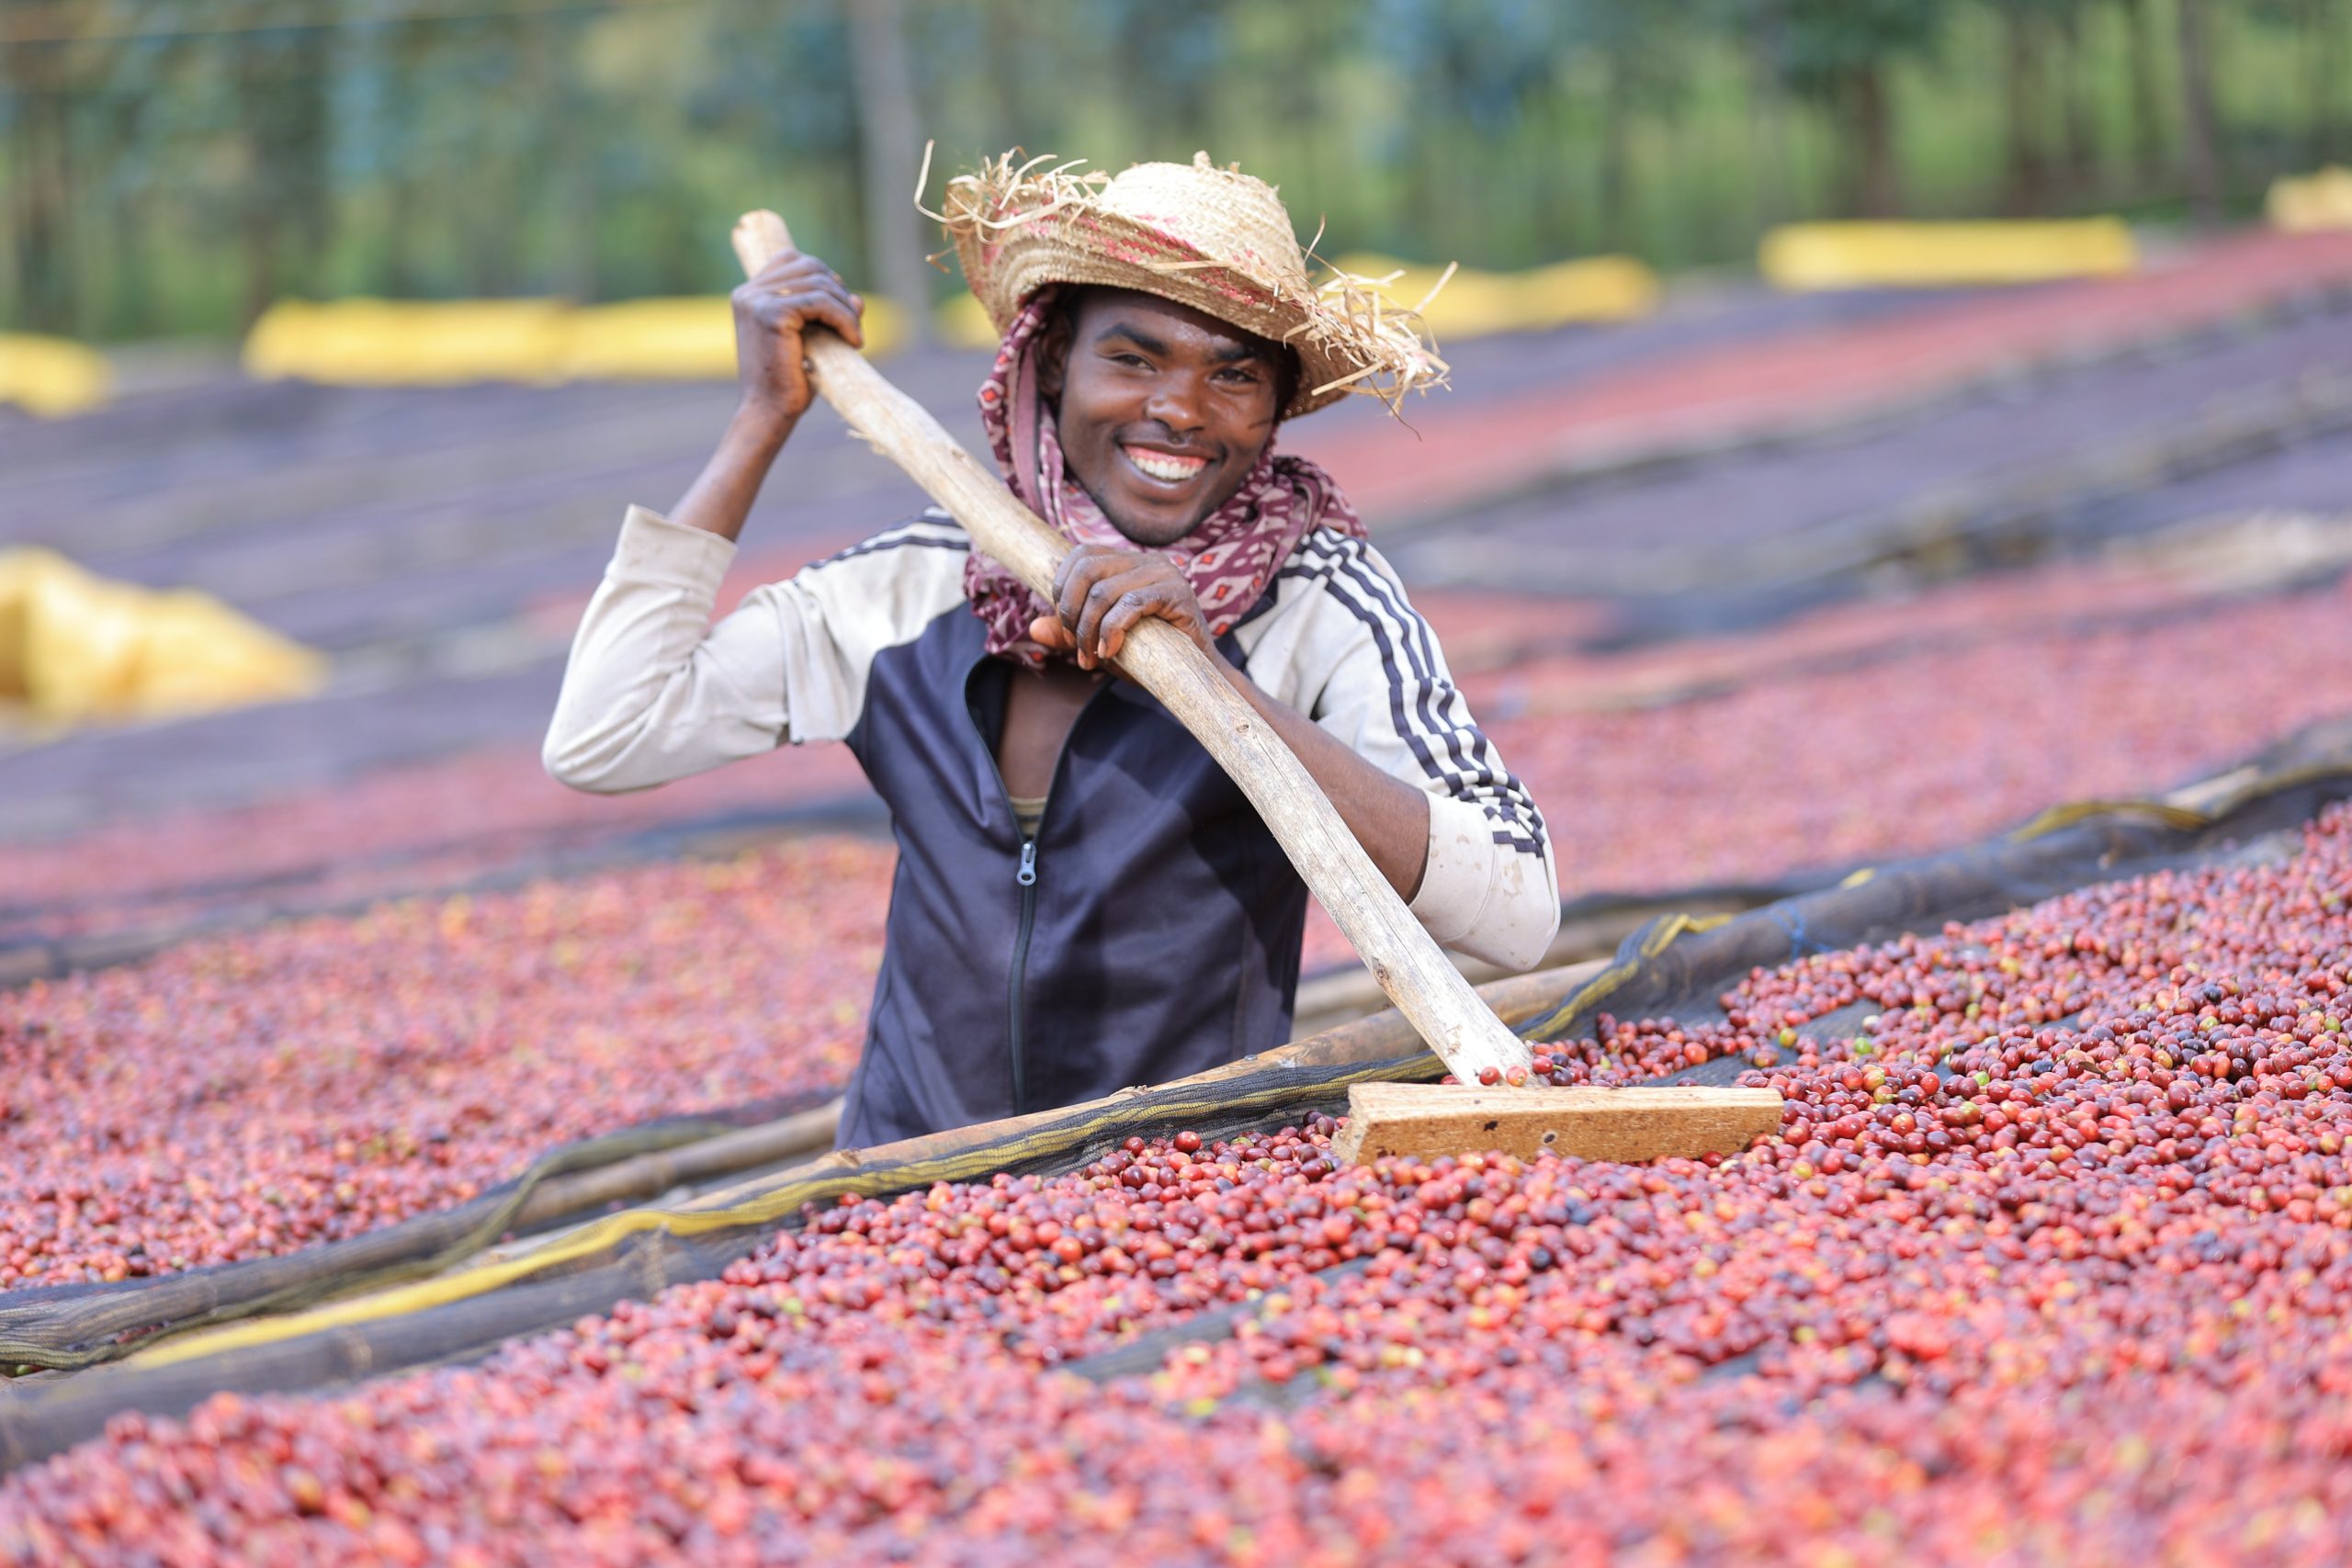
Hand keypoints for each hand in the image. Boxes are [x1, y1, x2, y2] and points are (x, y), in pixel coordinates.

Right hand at [729, 249, 863, 428]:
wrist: (769, 413)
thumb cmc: (789, 382)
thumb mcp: (812, 339)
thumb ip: (829, 314)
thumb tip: (858, 299)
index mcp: (750, 294)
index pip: (793, 259)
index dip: (824, 279)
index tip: (839, 311)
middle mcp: (748, 292)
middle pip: (810, 266)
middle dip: (839, 294)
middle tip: (853, 327)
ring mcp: (756, 300)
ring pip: (819, 283)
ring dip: (846, 310)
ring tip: (855, 338)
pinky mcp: (770, 313)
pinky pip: (820, 302)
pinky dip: (844, 319)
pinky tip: (854, 342)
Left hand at [1030, 545, 1214, 669]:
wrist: (1195, 676)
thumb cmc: (1149, 657)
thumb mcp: (1099, 643)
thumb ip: (1068, 633)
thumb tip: (1032, 628)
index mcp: (1126, 562)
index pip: (1079, 556)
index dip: (1062, 592)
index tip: (1066, 632)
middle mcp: (1145, 559)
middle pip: (1085, 569)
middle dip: (1070, 613)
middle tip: (1076, 648)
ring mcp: (1163, 572)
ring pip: (1104, 591)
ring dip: (1088, 631)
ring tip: (1091, 659)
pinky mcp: (1178, 592)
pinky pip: (1131, 604)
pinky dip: (1112, 631)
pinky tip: (1109, 653)